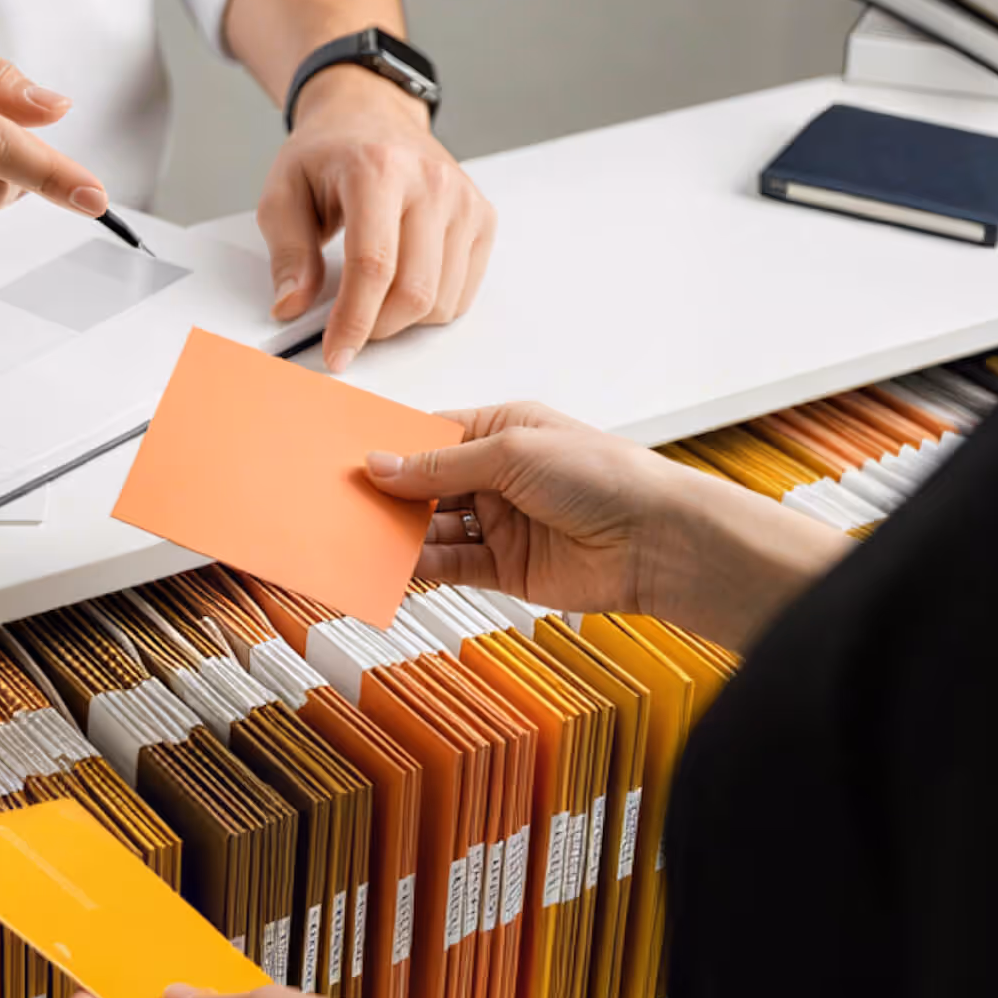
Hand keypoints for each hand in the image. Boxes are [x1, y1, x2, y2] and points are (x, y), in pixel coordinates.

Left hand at [261, 69, 494, 372]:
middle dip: (377, 328)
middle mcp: (431, 181)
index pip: (373, 266)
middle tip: (349, 327)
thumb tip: (292, 307)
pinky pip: (464, 290)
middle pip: (415, 291)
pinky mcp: (482, 216)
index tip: (337, 354)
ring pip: (443, 300)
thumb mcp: (283, 193)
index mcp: (377, 169)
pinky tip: (404, 282)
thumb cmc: (326, 155)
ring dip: (404, 320)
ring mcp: (463, 199)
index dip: (354, 321)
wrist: (370, 113)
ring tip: (374, 297)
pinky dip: (432, 305)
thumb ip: (287, 254)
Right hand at [365, 401, 856, 649]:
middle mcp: (499, 475)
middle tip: (341, 501)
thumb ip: (443, 462)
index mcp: (503, 429)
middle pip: (425, 484)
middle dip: (388, 494)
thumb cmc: (605, 476)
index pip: (431, 434)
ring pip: (433, 528)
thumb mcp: (513, 451)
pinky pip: (450, 566)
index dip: (390, 447)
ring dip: (399, 534)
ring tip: (358, 537)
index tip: (347, 456)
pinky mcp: (506, 568)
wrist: (656, 540)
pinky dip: (419, 568)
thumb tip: (384, 464)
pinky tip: (392, 566)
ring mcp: (501, 523)